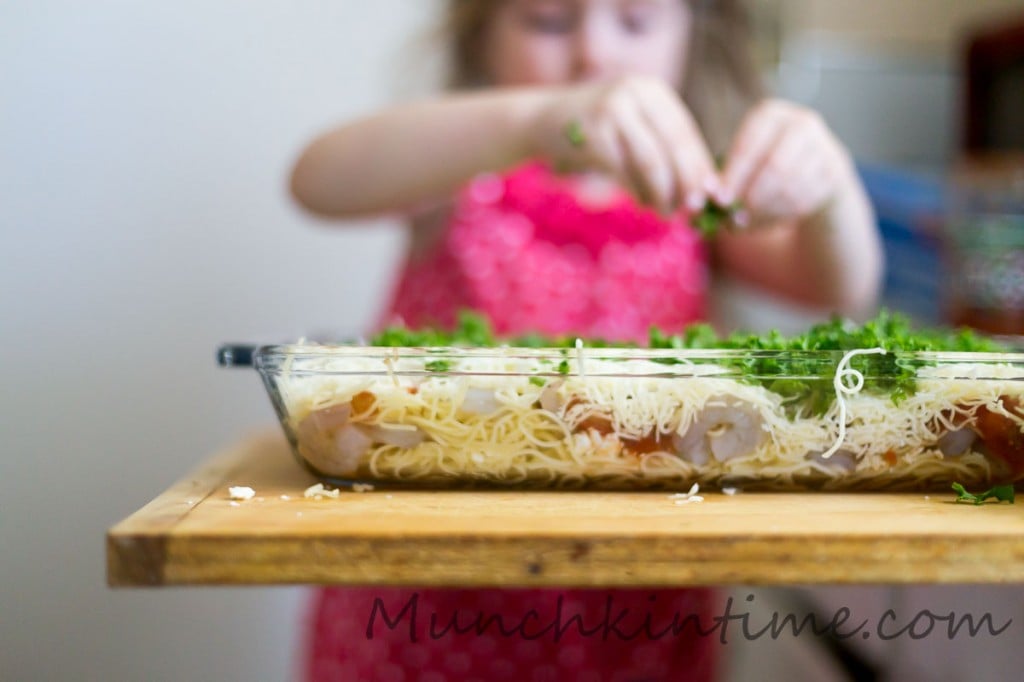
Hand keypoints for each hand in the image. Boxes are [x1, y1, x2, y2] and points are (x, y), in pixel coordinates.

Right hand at [529, 76, 716, 213]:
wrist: (541, 121)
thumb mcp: (633, 128)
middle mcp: (635, 93)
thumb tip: (703, 188)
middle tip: (694, 209)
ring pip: (650, 162)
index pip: (686, 132)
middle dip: (687, 182)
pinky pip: (624, 171)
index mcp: (653, 91)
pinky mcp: (592, 133)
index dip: (700, 166)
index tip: (711, 196)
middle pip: (673, 146)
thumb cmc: (596, 134)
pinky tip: (642, 203)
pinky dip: (637, 192)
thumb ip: (663, 149)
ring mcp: (612, 111)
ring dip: (662, 193)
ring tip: (667, 213)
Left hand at [718, 100, 854, 227]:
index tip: (720, 200)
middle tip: (734, 218)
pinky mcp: (835, 171)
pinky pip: (804, 201)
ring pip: (791, 187)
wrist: (812, 168)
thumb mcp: (744, 163)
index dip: (733, 175)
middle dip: (751, 197)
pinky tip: (767, 220)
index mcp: (770, 115)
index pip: (749, 145)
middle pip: (775, 167)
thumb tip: (709, 196)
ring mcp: (823, 146)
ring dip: (765, 211)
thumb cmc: (763, 164)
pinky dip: (780, 216)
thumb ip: (727, 178)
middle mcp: (800, 123)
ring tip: (747, 223)